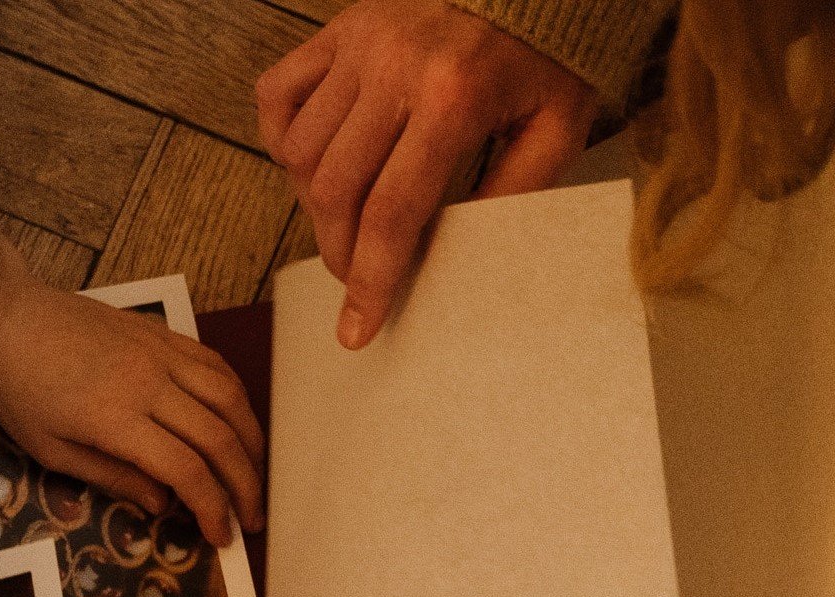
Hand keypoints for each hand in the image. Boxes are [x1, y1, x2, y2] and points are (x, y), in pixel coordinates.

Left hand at [0, 235, 263, 545]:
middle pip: (219, 439)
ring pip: (230, 399)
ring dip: (252, 443)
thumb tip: (162, 503)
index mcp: (116, 419)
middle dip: (245, 486)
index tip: (222, 536)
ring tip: (255, 474)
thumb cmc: (14, 385)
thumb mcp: (49, 449)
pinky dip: (237, 398)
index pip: (187, 471)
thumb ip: (111, 478)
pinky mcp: (161, 334)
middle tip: (252, 518)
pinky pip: (215, 365)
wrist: (3, 312)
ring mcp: (160, 353)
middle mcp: (149, 383)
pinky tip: (239, 422)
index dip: (213, 509)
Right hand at [255, 0, 598, 347]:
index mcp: (452, 99)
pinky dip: (283, 141)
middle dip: (340, 252)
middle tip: (355, 278)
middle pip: (337, 190)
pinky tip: (313, 167)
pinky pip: (277, 94)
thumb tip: (457, 257)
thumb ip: (514, 194)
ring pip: (302, 151)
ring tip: (345, 224)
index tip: (356, 328)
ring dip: (314, 204)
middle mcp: (394, 68)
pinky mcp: (338, 30)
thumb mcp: (556, 131)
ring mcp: (358, 44)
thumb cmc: (544, 62)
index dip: (370, 279)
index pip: (393, 212)